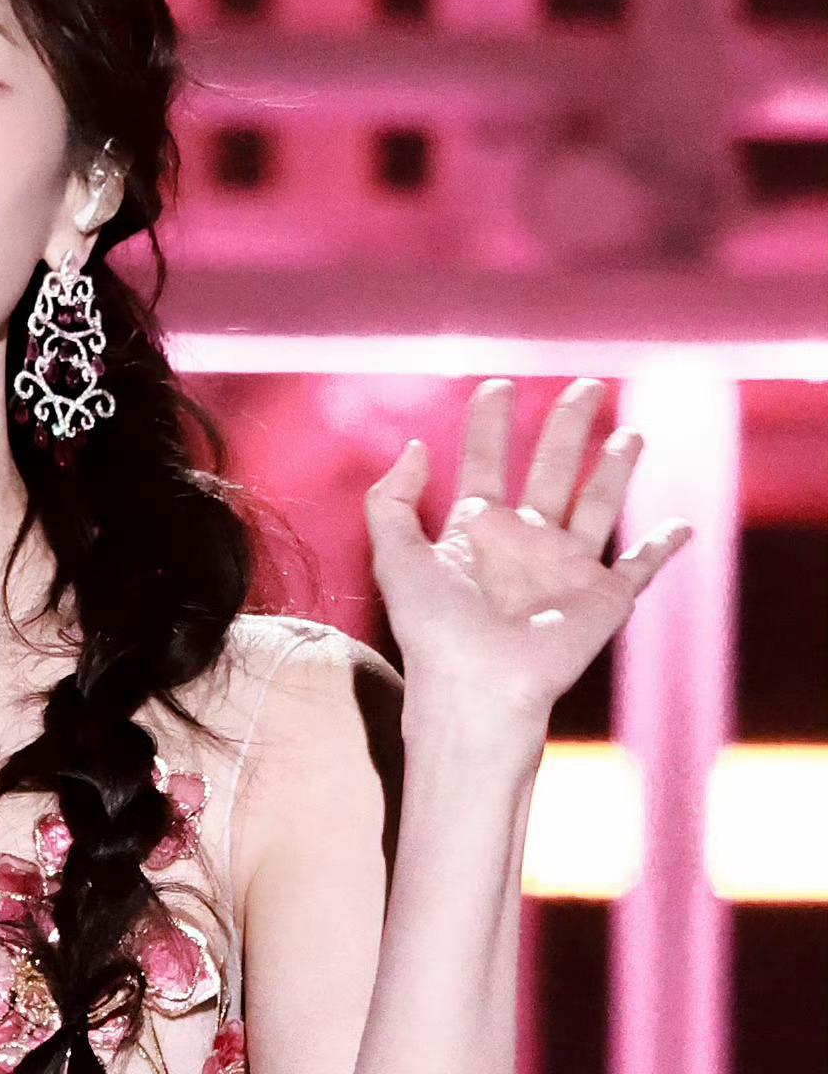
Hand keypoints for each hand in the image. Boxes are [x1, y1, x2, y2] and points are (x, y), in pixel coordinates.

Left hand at [363, 376, 692, 733]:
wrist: (478, 688)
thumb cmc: (434, 632)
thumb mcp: (395, 558)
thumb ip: (391, 500)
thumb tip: (418, 446)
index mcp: (477, 532)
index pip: (486, 463)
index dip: (490, 424)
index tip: (498, 385)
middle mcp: (525, 544)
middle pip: (551, 469)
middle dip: (567, 426)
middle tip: (584, 385)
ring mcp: (567, 569)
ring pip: (599, 504)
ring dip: (616, 468)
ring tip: (630, 433)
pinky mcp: (604, 596)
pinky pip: (640, 566)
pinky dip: (663, 546)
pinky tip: (681, 525)